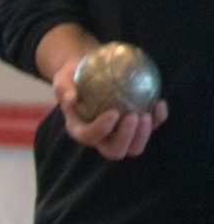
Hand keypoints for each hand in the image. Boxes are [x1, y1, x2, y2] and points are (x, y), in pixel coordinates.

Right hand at [50, 57, 167, 160]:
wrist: (87, 73)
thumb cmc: (73, 76)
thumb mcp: (62, 78)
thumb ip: (64, 88)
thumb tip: (71, 97)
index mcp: (81, 130)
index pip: (89, 136)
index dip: (101, 130)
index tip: (113, 113)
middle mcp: (101, 137)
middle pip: (114, 151)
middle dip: (125, 139)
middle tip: (133, 117)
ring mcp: (119, 133)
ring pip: (134, 146)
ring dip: (143, 134)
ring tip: (147, 114)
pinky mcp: (136, 124)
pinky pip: (150, 126)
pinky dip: (157, 119)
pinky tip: (161, 103)